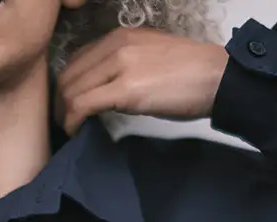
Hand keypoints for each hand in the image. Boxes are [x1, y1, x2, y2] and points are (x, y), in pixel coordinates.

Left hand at [56, 27, 228, 135]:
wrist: (216, 77)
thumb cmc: (189, 73)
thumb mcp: (149, 57)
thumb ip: (123, 65)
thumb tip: (103, 87)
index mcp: (121, 36)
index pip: (78, 59)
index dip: (67, 85)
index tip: (68, 105)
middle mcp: (117, 45)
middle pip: (70, 74)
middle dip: (61, 101)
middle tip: (63, 121)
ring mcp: (120, 65)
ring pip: (72, 90)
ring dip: (64, 114)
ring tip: (69, 129)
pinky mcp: (125, 88)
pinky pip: (83, 104)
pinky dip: (72, 121)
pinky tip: (75, 131)